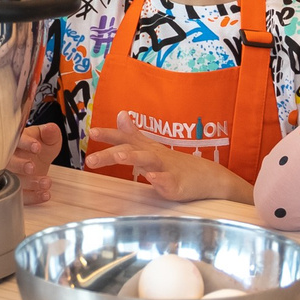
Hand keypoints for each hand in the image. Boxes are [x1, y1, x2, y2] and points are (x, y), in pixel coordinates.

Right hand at [8, 123, 61, 205]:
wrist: (38, 162)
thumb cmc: (39, 147)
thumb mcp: (48, 138)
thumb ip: (50, 133)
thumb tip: (51, 128)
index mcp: (16, 141)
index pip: (16, 139)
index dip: (25, 143)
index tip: (37, 147)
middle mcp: (10, 158)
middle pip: (8, 161)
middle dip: (20, 165)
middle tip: (32, 167)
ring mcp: (11, 174)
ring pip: (13, 180)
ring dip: (29, 183)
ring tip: (46, 182)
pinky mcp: (17, 189)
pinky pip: (21, 196)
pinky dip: (33, 197)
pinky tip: (44, 194)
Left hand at [85, 114, 253, 203]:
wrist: (209, 178)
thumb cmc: (177, 164)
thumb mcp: (153, 147)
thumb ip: (135, 134)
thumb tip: (121, 114)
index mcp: (147, 149)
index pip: (126, 139)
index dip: (109, 135)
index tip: (92, 131)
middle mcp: (155, 156)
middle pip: (132, 150)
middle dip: (111, 154)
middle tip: (90, 159)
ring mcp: (167, 170)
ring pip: (150, 161)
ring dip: (135, 158)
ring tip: (121, 157)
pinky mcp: (178, 185)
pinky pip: (170, 183)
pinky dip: (162, 180)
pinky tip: (154, 179)